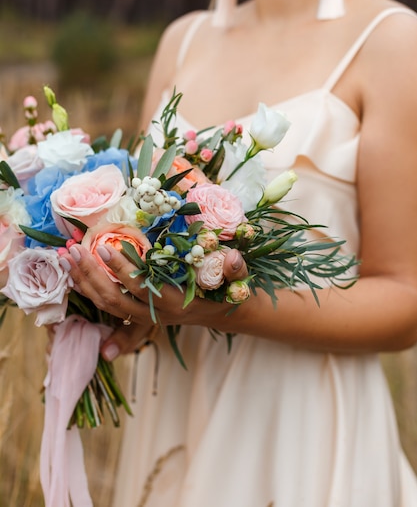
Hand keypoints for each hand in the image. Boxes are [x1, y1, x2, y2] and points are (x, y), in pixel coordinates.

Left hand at [60, 244, 248, 359]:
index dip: (122, 269)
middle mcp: (155, 313)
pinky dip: (90, 290)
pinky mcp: (139, 313)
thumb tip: (234, 258)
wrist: (225, 312)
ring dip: (84, 282)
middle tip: (74, 250)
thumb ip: (235, 269)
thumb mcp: (236, 279)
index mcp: (174, 303)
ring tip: (66, 257)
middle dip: (91, 276)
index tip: (105, 246)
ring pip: (106, 305)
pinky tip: (75, 272)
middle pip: (114, 300)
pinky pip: (108, 306)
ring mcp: (145, 315)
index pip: (142, 287)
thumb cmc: (229, 291)